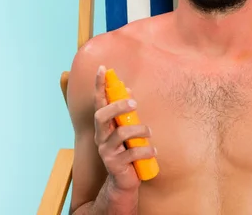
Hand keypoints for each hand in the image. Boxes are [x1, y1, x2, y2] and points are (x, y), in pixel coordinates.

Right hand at [94, 65, 155, 192]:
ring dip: (140, 130)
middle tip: (135, 104)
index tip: (103, 68)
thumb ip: (125, 112)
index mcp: (103, 126)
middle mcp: (100, 137)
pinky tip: (153, 151)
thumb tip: (128, 90)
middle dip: (118, 107)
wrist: (123, 182)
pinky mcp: (115, 165)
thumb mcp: (126, 129)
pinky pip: (133, 153)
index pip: (98, 102)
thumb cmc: (126, 151)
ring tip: (150, 133)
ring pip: (120, 133)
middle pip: (101, 116)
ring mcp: (106, 151)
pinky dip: (146, 150)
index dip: (99, 85)